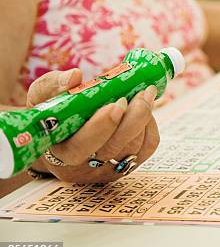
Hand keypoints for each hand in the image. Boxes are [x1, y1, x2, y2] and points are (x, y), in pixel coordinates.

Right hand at [28, 69, 159, 182]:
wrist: (61, 136)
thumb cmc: (52, 115)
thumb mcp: (43, 98)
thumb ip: (53, 86)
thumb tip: (75, 76)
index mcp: (59, 152)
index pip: (81, 147)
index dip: (102, 127)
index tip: (117, 103)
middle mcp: (84, 167)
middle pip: (115, 148)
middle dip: (134, 119)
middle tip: (143, 93)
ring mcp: (107, 170)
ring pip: (135, 148)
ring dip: (144, 118)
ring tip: (144, 94)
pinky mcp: (127, 166)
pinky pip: (147, 148)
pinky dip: (150, 126)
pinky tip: (145, 110)